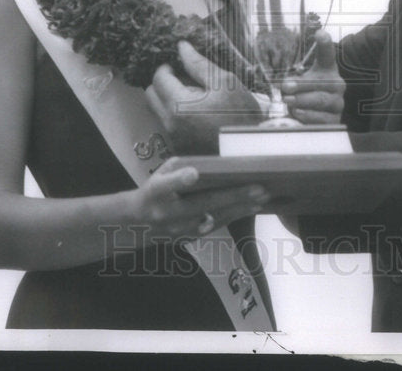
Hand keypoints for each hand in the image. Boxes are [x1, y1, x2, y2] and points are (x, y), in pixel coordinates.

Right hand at [132, 158, 268, 238]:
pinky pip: (216, 225)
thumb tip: (212, 164)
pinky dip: (235, 215)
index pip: (167, 185)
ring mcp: (179, 228)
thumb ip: (181, 168)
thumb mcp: (161, 173)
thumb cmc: (155, 190)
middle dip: (233, 195)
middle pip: (203, 203)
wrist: (140, 224)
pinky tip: (251, 207)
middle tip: (258, 188)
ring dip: (241, 207)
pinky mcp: (189, 237)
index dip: (180, 180)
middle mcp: (167, 212)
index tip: (193, 174)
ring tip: (262, 198)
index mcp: (156, 192)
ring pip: (215, 217)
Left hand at [147, 41, 262, 153]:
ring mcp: (174, 140)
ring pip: (158, 112)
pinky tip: (199, 115)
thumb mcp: (226, 83)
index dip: (167, 67)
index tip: (179, 65)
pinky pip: (169, 127)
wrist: (253, 151)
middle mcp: (170, 125)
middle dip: (163, 84)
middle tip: (184, 80)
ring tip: (195, 98)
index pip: (158, 79)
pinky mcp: (180, 150)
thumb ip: (199, 64)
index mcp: (179, 106)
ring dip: (170, 100)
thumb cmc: (242, 116)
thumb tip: (182, 47)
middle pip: (151, 96)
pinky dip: (177, 117)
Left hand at [281, 31, 344, 123]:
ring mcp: (338, 102)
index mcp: (327, 69)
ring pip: (322, 100)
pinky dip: (309, 116)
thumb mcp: (298, 82)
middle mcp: (336, 84)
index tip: (320, 33)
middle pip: (321, 82)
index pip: (327, 54)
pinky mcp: (335, 120)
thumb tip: (286, 86)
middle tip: (286, 87)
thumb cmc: (304, 95)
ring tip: (288, 102)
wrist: (314, 117)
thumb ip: (291, 81)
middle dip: (302, 85)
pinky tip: (298, 113)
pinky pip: (323, 118)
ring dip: (302, 100)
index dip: (324, 44)